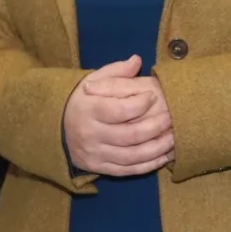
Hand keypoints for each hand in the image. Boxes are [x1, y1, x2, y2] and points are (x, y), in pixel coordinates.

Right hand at [62, 56, 173, 176]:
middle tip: (171, 118)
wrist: (56, 128)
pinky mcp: (99, 168)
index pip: (118, 110)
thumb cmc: (82, 100)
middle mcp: (90, 134)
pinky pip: (127, 170)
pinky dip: (148, 165)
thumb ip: (116, 72)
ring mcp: (94, 153)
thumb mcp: (93, 81)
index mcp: (88, 109)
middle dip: (155, 127)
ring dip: (157, 149)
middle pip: (129, 135)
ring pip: (131, 156)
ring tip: (174, 138)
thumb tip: (137, 60)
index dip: (139, 104)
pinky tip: (163, 157)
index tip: (153, 96)